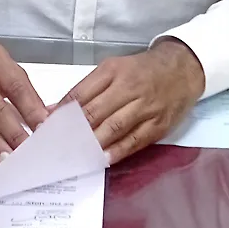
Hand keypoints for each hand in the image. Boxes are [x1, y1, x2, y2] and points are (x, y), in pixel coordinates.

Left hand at [56, 39, 204, 164]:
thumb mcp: (114, 68)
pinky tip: (102, 159)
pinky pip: (134, 141)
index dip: (63, 111)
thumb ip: (87, 88)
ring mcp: (145, 107)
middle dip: (74, 131)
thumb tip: (56, 109)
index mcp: (113, 70)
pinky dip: (117, 152)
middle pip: (96, 112)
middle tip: (56, 146)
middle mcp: (129, 88)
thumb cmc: (142, 69)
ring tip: (75, 155)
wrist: (182, 69)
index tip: (47, 126)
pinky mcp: (158, 125)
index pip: (82, 93)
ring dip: (92, 143)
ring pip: (114, 128)